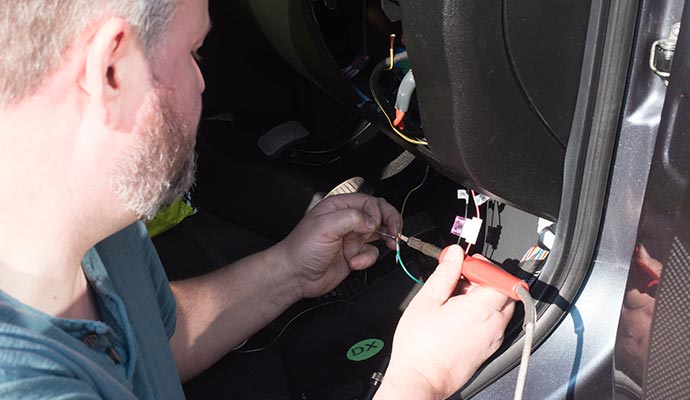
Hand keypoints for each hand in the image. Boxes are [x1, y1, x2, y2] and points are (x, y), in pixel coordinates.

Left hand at [275, 193, 399, 298]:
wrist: (295, 275)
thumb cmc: (301, 249)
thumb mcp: (325, 226)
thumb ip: (351, 218)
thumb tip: (371, 221)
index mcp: (339, 207)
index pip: (369, 202)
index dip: (377, 213)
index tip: (374, 226)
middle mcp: (348, 220)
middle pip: (379, 214)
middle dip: (391, 222)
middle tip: (396, 232)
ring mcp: (352, 238)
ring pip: (380, 233)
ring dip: (385, 240)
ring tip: (389, 244)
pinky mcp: (355, 254)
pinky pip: (372, 254)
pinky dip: (367, 259)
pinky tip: (354, 262)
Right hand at [376, 245, 514, 399]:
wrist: (421, 378)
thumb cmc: (420, 346)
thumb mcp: (427, 300)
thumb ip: (445, 273)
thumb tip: (454, 255)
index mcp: (482, 308)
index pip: (499, 275)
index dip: (481, 265)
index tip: (463, 265)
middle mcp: (494, 324)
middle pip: (503, 290)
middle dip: (483, 280)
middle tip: (457, 281)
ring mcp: (494, 338)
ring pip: (499, 306)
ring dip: (482, 297)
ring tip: (454, 301)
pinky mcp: (489, 348)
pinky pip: (493, 322)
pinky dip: (481, 313)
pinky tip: (457, 317)